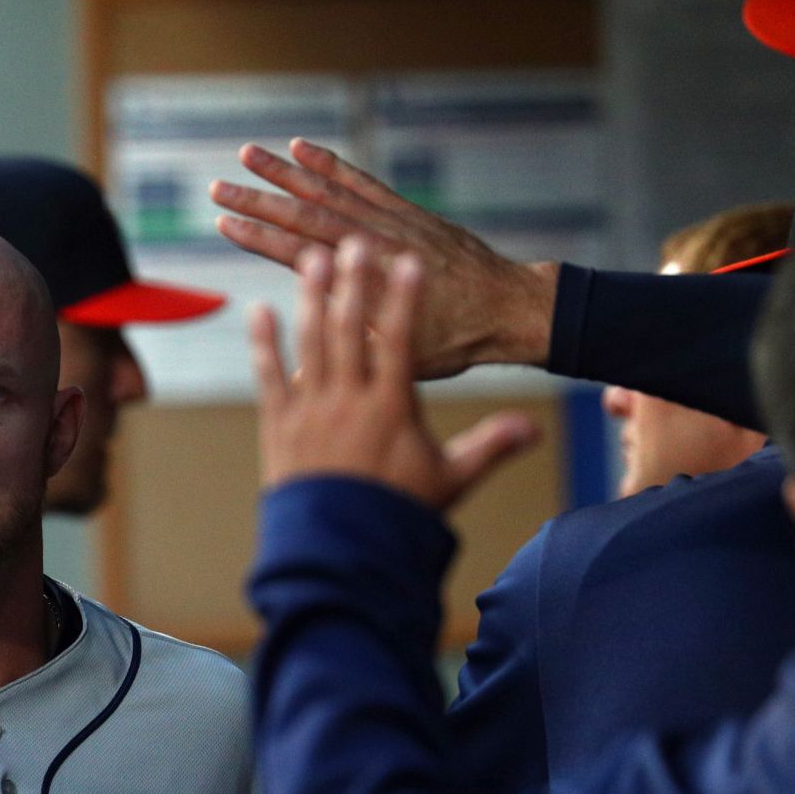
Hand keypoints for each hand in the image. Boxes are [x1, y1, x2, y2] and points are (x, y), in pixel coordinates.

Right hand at [212, 138, 557, 378]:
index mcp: (366, 286)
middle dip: (259, 201)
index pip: (302, 256)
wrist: (507, 308)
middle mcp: (375, 246)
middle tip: (217, 187)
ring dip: (285, 172)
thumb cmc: (454, 343)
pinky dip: (331, 164)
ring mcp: (390, 223)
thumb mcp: (400, 363)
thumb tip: (295, 381)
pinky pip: (362, 181)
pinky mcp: (404, 211)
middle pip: (306, 217)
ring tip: (248, 153)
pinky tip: (302, 148)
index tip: (225, 223)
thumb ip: (349, 359)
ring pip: (329, 191)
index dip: (261, 239)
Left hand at [251, 236, 538, 509]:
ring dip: (311, 299)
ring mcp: (311, 411)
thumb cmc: (398, 516)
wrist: (339, 551)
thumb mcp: (449, 480)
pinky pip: (269, 376)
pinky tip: (259, 309)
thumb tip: (535, 429)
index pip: (402, 341)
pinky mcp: (279, 425)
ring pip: (310, 344)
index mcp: (392, 408)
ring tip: (311, 259)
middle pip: (352, 330)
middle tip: (355, 242)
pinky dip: (265, 342)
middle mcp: (349, 401)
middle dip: (354, 283)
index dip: (406, 299)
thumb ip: (489, 447)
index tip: (409, 262)